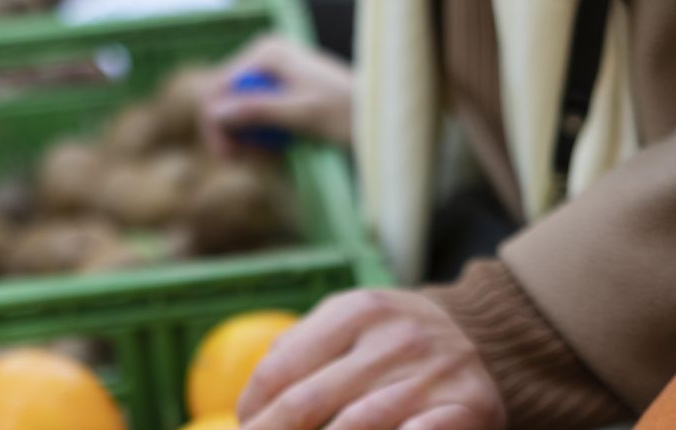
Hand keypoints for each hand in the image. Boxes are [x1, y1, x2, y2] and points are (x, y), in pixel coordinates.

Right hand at [201, 35, 352, 155]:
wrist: (379, 116)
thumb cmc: (346, 112)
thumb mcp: (298, 114)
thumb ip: (256, 111)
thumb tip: (214, 112)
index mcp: (266, 52)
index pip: (219, 88)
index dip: (215, 124)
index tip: (228, 156)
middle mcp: (264, 56)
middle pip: (225, 98)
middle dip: (230, 133)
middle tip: (241, 161)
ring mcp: (272, 72)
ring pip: (238, 109)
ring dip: (246, 137)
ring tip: (264, 158)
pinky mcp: (281, 89)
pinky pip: (256, 113)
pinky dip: (260, 135)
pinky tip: (273, 151)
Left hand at [238, 290, 505, 429]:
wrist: (483, 335)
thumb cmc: (393, 338)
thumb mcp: (349, 320)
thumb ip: (301, 346)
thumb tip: (252, 404)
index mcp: (356, 310)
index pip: (281, 368)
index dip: (254, 409)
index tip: (245, 427)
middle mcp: (395, 337)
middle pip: (307, 402)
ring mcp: (433, 373)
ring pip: (354, 425)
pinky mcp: (470, 405)